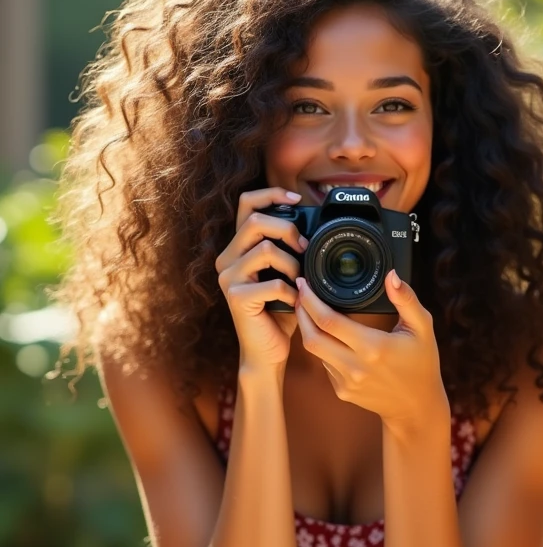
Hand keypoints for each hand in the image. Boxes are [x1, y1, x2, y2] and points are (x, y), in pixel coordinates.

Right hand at [215, 187, 308, 370]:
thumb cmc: (280, 312)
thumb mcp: (287, 273)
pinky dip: (291, 293)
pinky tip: (294, 302)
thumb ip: (291, 248)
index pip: (247, 203)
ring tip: (299, 281)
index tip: (296, 199)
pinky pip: (272, 283)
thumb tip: (313, 224)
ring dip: (292, 264)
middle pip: (255, 221)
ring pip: (264, 250)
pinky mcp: (234, 297)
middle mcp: (226, 259)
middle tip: (304, 249)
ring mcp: (227, 277)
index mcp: (238, 248)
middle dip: (288, 230)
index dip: (272, 194)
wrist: (268, 352)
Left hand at [294, 270, 449, 427]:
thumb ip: (406, 300)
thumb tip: (391, 275)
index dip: (311, 300)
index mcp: (374, 348)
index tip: (304, 283)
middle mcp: (356, 367)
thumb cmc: (422, 362)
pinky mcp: (342, 391)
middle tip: (299, 293)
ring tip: (309, 310)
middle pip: (312, 337)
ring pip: (315, 351)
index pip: (329, 321)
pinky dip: (322, 347)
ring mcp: (346, 382)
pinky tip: (328, 336)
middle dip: (301, 312)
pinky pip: (324, 364)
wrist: (416, 406)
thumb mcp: (422, 328)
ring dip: (308, 329)